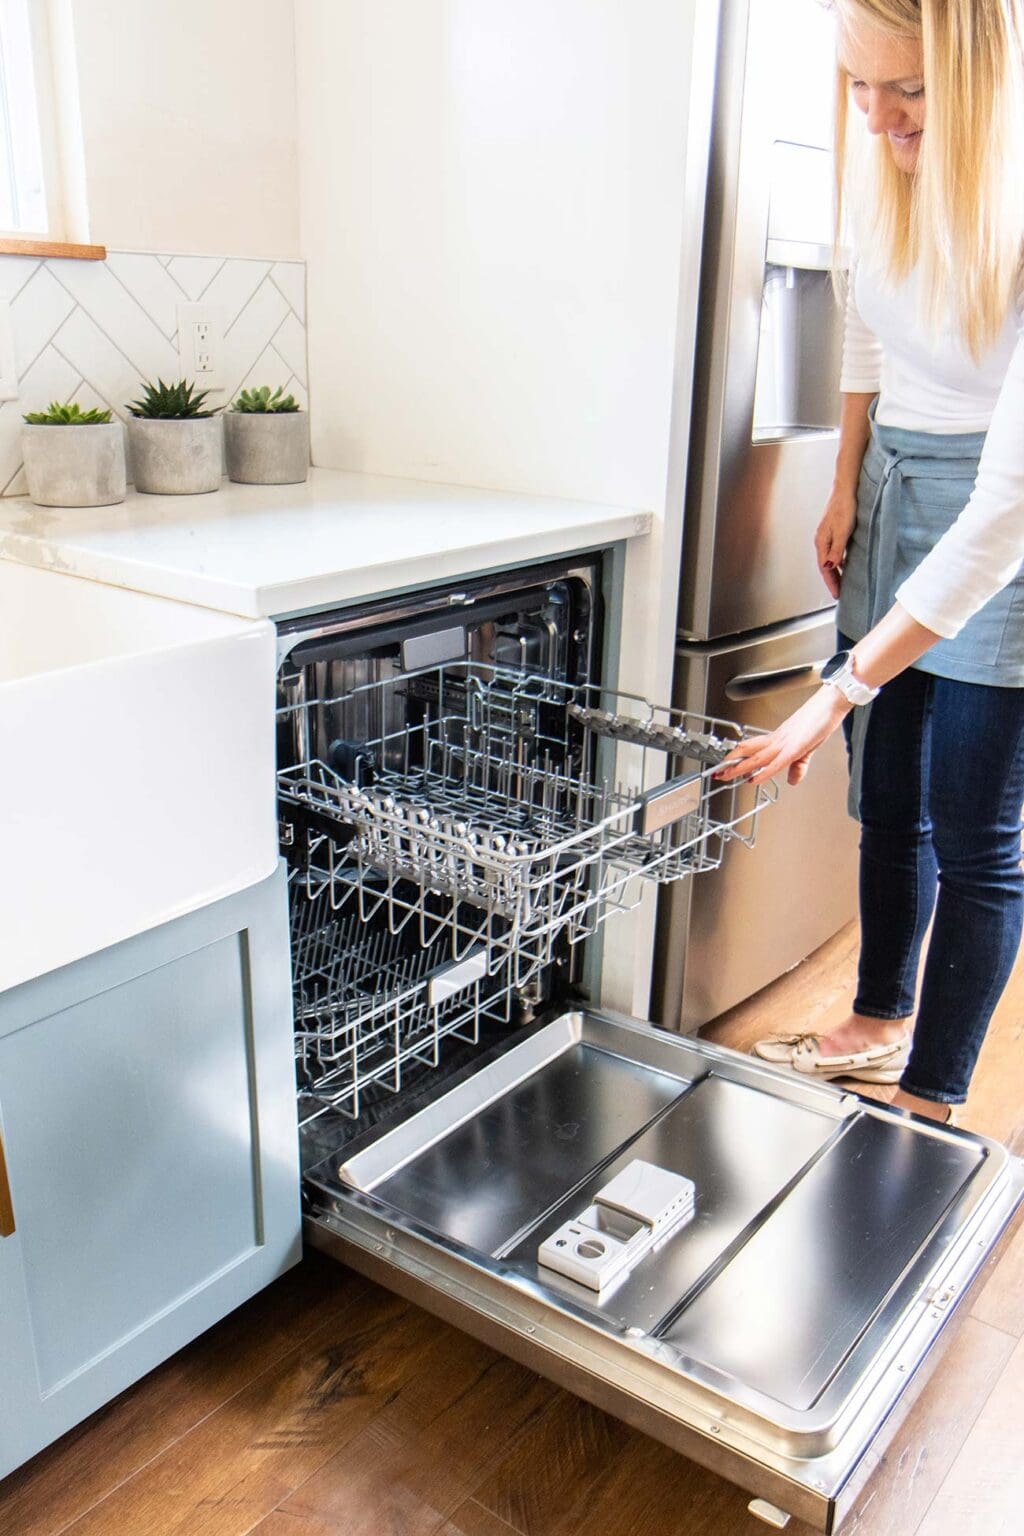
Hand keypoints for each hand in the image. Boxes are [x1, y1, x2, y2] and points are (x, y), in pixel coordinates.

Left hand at [715, 687, 850, 786]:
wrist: (831, 702)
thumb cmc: (821, 718)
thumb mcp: (808, 748)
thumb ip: (799, 765)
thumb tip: (792, 779)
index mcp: (779, 737)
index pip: (753, 747)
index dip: (738, 756)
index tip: (727, 763)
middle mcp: (778, 738)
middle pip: (749, 751)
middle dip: (732, 763)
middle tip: (718, 772)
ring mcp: (786, 742)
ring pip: (757, 756)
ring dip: (740, 767)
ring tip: (726, 775)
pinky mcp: (796, 747)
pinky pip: (776, 762)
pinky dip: (764, 772)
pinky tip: (754, 779)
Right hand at [814, 487, 857, 599]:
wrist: (845, 490)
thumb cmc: (844, 508)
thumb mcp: (842, 531)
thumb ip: (836, 550)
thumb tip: (829, 567)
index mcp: (821, 542)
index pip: (825, 568)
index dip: (831, 582)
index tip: (837, 595)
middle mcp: (822, 541)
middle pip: (826, 566)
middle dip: (832, 580)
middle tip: (839, 593)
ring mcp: (827, 536)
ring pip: (830, 559)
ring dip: (835, 572)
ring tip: (842, 583)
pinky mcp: (834, 532)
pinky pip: (834, 552)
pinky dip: (838, 562)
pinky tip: (845, 564)